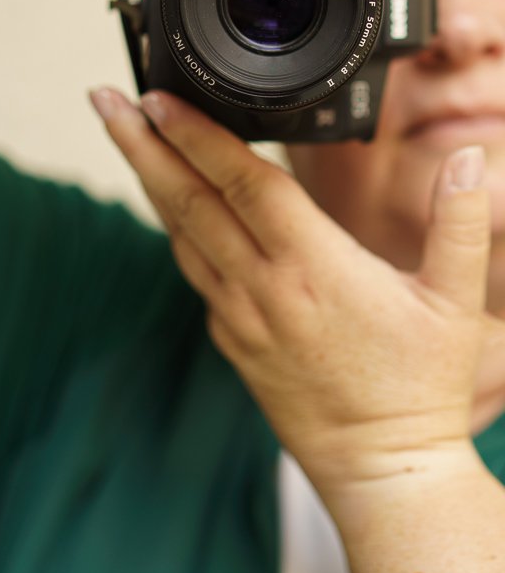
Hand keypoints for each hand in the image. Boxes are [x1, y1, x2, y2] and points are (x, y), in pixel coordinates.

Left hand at [90, 87, 491, 512]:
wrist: (380, 473)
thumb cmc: (418, 388)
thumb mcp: (454, 301)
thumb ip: (460, 222)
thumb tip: (469, 156)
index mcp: (312, 265)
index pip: (241, 180)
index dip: (196, 134)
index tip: (159, 98)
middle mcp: (261, 287)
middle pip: (186, 200)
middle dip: (140, 143)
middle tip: (103, 99)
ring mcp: (238, 316)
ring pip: (181, 233)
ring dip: (149, 180)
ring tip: (127, 136)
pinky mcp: (231, 340)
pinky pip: (194, 271)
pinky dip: (178, 227)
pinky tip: (171, 203)